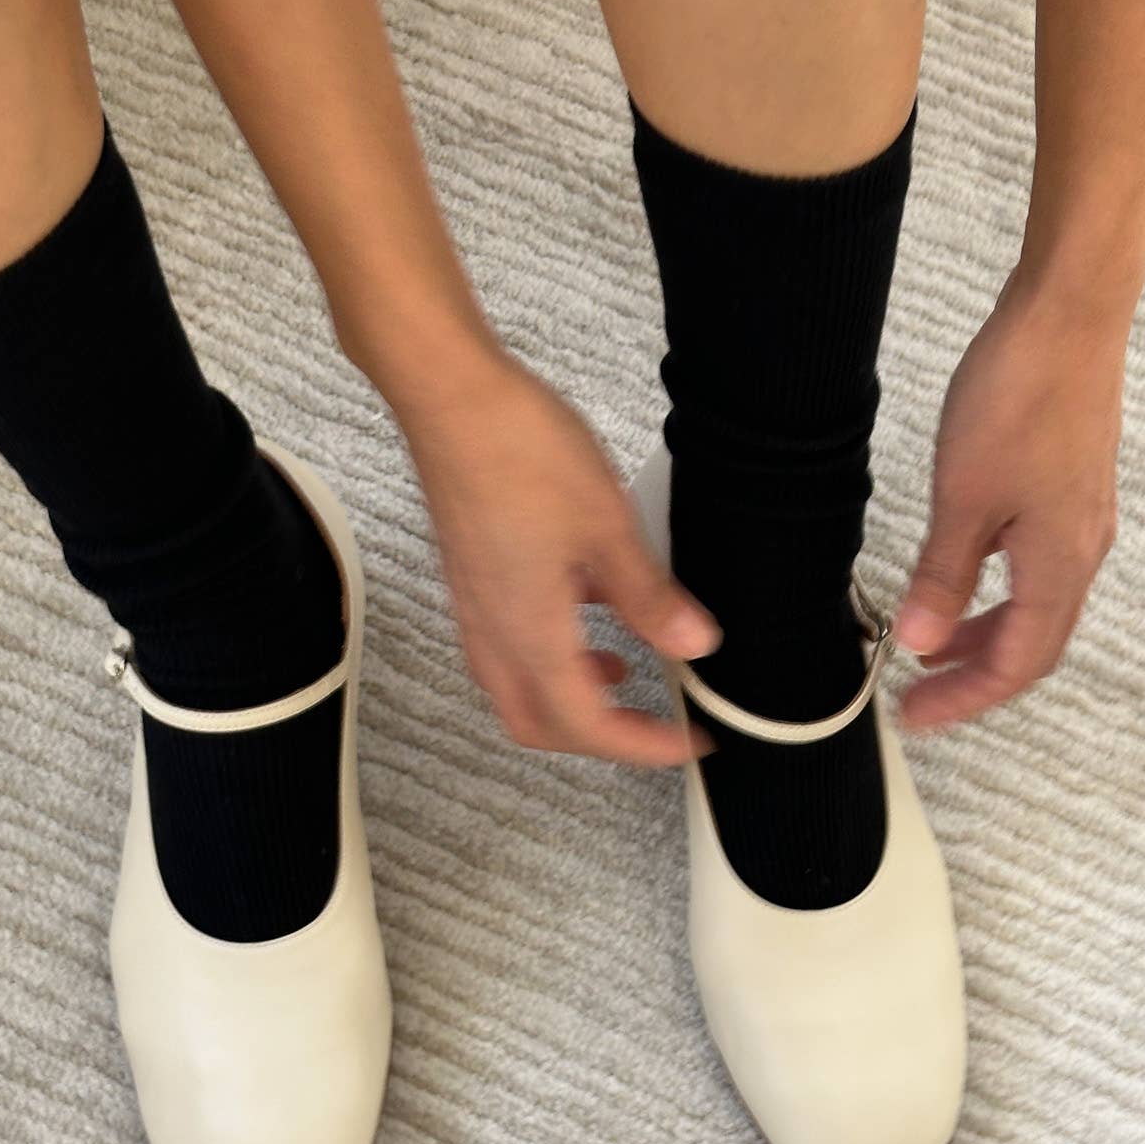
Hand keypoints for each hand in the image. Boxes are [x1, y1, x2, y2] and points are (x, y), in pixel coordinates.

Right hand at [391, 347, 720, 765]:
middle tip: (657, 722)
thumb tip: (693, 647)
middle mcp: (494, 633)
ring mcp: (476, 606)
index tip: (694, 742)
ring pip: (519, 689)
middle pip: (540, 726)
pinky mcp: (472, 577)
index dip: (646, 746)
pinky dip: (552, 654)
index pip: (589, 727)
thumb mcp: (608, 526)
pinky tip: (589, 609)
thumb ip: (648, 597)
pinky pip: (508, 645)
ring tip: (627, 669)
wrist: (451, 397)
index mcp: (529, 634)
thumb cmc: (521, 451)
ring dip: (572, 696)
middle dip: (601, 738)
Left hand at [895, 268, 1122, 728]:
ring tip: (931, 646)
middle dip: (975, 677)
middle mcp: (1081, 552)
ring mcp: (1080, 521)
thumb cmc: (1019, 395)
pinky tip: (961, 578)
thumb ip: (943, 574)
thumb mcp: (963, 495)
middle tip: (918, 696)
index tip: (916, 716)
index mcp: (1060, 564)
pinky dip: (997, 592)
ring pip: (1036, 605)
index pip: (1016, 663)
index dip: (965, 698)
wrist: (1066, 317)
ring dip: (985, 634)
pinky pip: (1037, 568)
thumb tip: (921, 641)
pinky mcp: (1070, 492)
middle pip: (1034, 645)